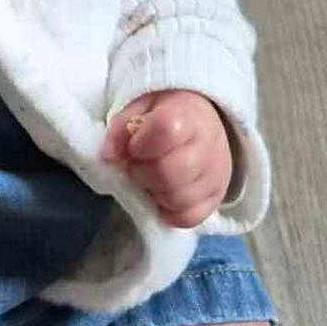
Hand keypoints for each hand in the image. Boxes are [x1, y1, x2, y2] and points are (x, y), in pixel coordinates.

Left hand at [101, 91, 232, 227]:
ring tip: (150, 178)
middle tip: (136, 166)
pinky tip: (161, 195)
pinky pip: (188, 218)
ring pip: (178, 199)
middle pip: (169, 172)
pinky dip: (168, 212)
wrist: (201, 123)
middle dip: (142, 173)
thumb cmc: (164, 115)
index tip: (133, 146)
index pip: (166, 130)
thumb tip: (110, 156)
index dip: (140, 144)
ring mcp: (216, 174)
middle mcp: (208, 144)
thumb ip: (120, 127)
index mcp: (188, 114)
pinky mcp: (216, 199)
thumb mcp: (138, 107)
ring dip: (154, 193)